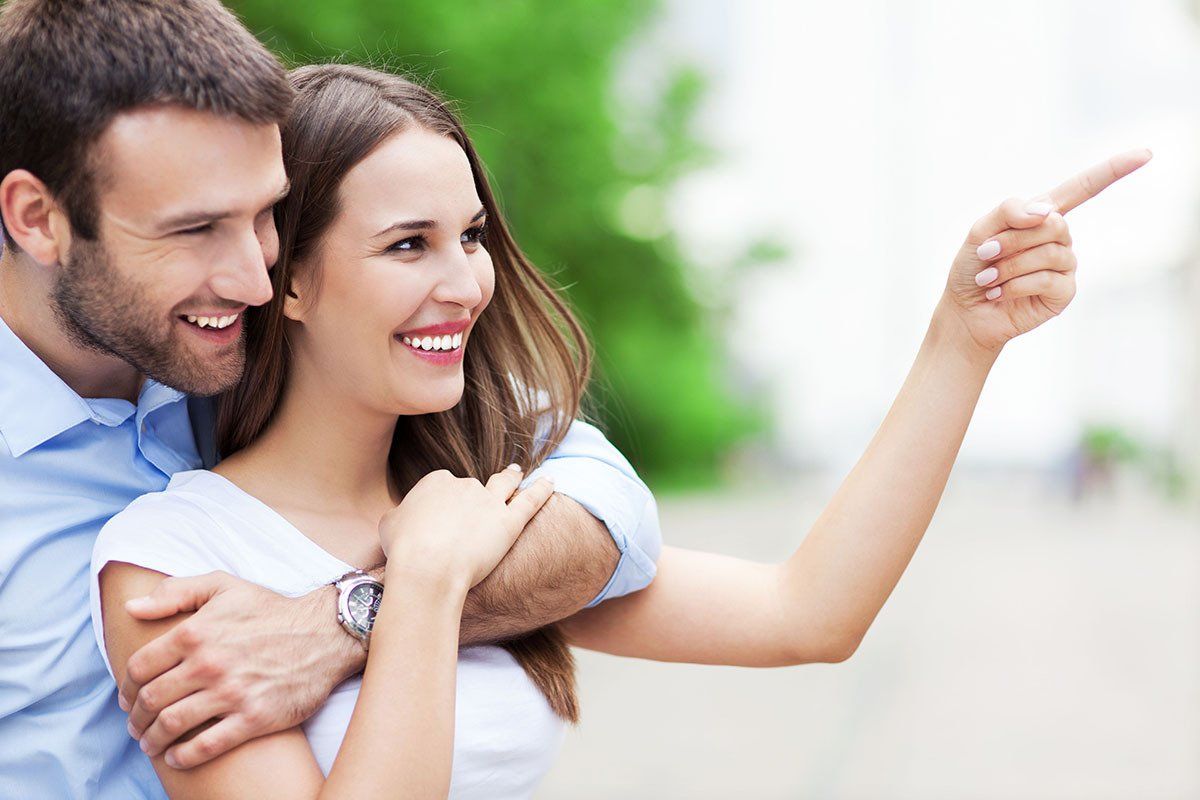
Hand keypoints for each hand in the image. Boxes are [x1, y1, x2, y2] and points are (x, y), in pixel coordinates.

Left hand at [120, 572, 350, 767]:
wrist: (325, 634)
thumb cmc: (272, 610)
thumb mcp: (225, 586)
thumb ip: (176, 592)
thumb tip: (132, 606)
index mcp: (195, 632)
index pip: (140, 667)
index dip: (126, 687)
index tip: (128, 698)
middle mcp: (209, 663)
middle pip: (151, 700)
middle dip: (136, 718)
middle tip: (137, 725)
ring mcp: (231, 693)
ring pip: (172, 725)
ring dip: (153, 739)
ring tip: (151, 743)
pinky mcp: (254, 717)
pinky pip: (207, 746)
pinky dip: (184, 756)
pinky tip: (177, 756)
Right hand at [379, 465, 554, 587]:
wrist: (428, 567)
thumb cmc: (403, 550)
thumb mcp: (389, 525)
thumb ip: (400, 516)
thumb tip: (401, 519)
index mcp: (436, 481)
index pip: (443, 486)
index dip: (443, 504)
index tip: (440, 520)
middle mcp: (465, 485)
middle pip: (472, 489)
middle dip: (472, 499)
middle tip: (473, 512)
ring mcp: (490, 501)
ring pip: (505, 484)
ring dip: (512, 477)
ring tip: (517, 472)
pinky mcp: (510, 521)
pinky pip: (531, 500)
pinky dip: (542, 489)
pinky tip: (551, 481)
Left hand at [939, 148, 1151, 352]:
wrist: (966, 311)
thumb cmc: (973, 268)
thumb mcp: (980, 230)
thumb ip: (1009, 211)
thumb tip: (1045, 212)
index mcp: (1042, 216)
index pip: (1082, 188)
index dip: (1113, 170)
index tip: (1144, 154)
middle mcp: (1059, 238)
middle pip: (1052, 224)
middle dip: (1012, 239)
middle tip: (985, 254)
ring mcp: (1065, 266)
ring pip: (1048, 253)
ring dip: (1009, 265)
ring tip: (988, 278)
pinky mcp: (1064, 293)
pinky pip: (1047, 280)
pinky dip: (1015, 285)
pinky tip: (999, 293)